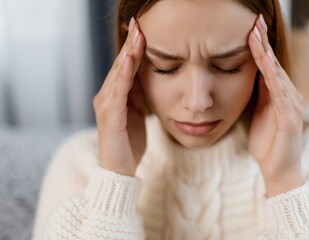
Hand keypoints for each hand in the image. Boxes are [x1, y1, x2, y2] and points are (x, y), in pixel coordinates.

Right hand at [93, 17, 145, 175]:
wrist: (120, 169)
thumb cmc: (129, 142)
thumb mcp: (137, 113)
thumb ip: (137, 95)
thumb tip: (145, 76)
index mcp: (115, 96)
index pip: (125, 68)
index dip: (133, 49)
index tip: (141, 30)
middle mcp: (106, 97)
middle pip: (120, 67)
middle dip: (130, 45)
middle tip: (138, 24)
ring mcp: (106, 106)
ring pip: (118, 75)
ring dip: (127, 55)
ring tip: (136, 36)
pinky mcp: (110, 117)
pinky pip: (117, 92)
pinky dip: (123, 76)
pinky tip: (128, 61)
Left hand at [247, 15, 304, 196]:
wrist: (277, 169)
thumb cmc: (267, 142)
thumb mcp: (258, 113)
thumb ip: (259, 95)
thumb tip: (251, 76)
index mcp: (279, 94)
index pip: (268, 65)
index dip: (259, 46)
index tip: (250, 28)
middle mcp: (289, 95)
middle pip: (274, 64)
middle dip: (263, 43)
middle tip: (255, 22)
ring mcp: (291, 105)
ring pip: (277, 74)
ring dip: (267, 54)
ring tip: (257, 36)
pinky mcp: (290, 118)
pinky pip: (281, 94)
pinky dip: (274, 78)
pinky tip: (267, 64)